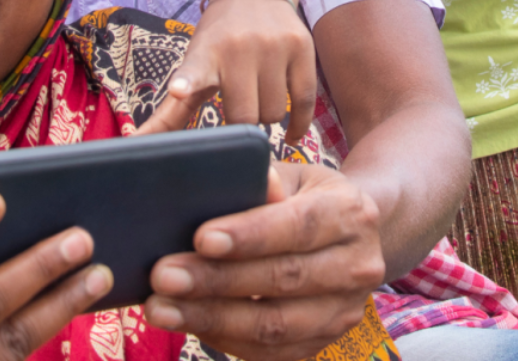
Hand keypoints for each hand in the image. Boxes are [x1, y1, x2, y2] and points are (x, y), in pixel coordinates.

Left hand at [138, 0, 315, 143]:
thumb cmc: (217, 40)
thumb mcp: (193, 64)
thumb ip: (171, 110)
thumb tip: (137, 144)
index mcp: (206, 53)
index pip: (194, 70)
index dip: (187, 82)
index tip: (178, 89)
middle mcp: (239, 47)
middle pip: (245, 117)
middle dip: (241, 123)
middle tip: (237, 110)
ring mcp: (273, 47)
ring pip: (275, 113)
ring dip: (266, 118)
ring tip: (258, 100)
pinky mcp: (302, 49)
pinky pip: (306, 103)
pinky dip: (298, 125)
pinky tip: (290, 134)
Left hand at [145, 163, 384, 360]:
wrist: (353, 235)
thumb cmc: (302, 195)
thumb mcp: (290, 174)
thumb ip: (259, 179)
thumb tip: (224, 181)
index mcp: (348, 212)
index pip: (297, 226)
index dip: (249, 235)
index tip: (200, 239)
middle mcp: (356, 266)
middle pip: (282, 279)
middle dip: (216, 280)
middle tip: (163, 275)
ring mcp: (344, 311)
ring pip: (275, 325)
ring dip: (212, 318)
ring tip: (161, 308)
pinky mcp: (324, 341)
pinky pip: (271, 351)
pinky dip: (224, 338)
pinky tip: (187, 322)